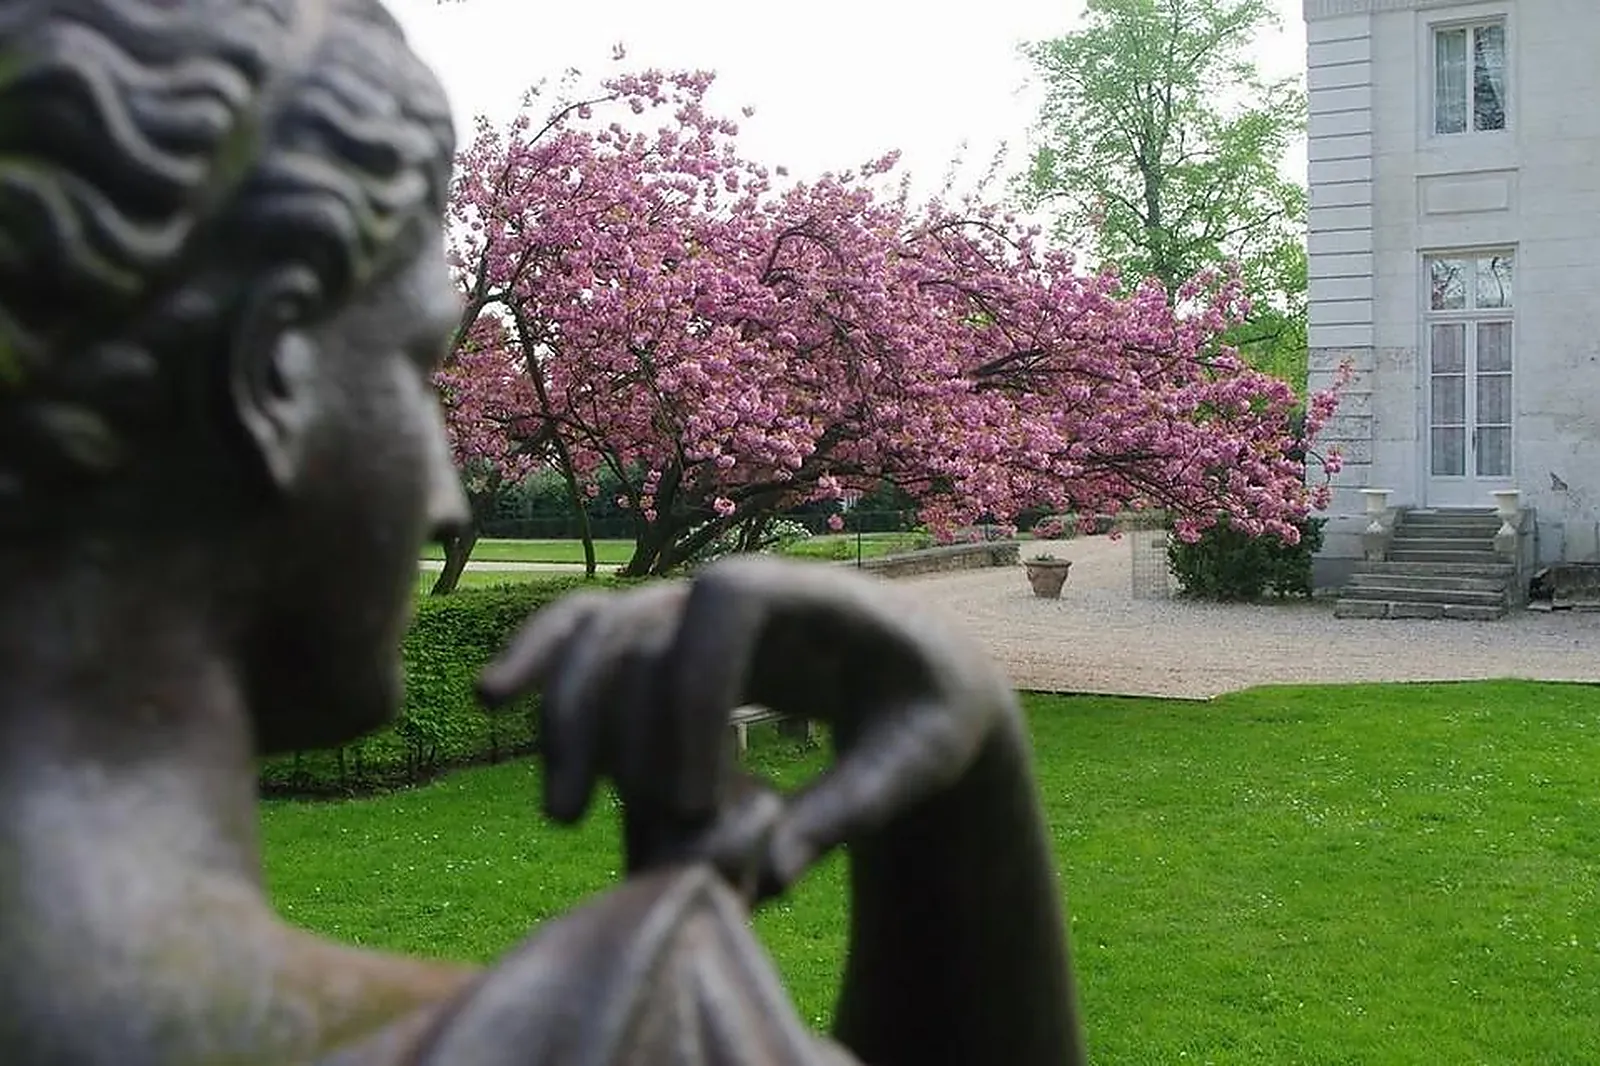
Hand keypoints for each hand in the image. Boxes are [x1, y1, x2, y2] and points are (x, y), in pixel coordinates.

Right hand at [476, 555, 1022, 902]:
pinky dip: (544, 659)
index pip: (727, 603)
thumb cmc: (925, 713)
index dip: (695, 688)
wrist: (915, 678)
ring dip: (567, 716)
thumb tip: (770, 874)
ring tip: (566, 814)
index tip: (697, 795)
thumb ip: (854, 807)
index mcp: (813, 595)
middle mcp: (737, 590)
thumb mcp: (918, 761)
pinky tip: (495, 698)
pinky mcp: (668, 642)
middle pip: (642, 618)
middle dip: (615, 721)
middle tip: (629, 826)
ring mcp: (695, 609)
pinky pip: (591, 636)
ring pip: (601, 633)